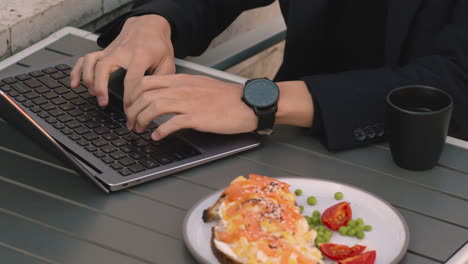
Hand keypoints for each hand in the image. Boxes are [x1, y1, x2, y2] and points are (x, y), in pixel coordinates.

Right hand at [70, 15, 174, 106]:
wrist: (148, 25)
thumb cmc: (158, 45)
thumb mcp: (168, 61)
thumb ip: (162, 80)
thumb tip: (154, 99)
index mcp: (141, 56)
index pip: (132, 78)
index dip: (129, 97)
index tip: (129, 110)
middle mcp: (122, 52)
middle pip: (105, 67)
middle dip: (102, 86)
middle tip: (104, 103)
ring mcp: (110, 51)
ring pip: (92, 61)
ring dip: (89, 78)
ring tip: (92, 93)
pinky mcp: (104, 52)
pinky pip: (86, 59)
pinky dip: (77, 70)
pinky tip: (75, 83)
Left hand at [125, 74, 257, 139]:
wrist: (248, 103)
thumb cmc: (227, 98)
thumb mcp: (201, 86)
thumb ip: (182, 89)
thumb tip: (165, 97)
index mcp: (182, 80)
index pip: (146, 81)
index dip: (132, 95)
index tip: (130, 107)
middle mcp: (182, 88)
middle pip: (145, 95)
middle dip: (132, 110)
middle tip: (131, 122)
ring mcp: (189, 102)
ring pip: (154, 107)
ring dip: (142, 120)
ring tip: (139, 130)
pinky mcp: (197, 117)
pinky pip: (171, 123)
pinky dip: (159, 131)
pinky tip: (156, 137)